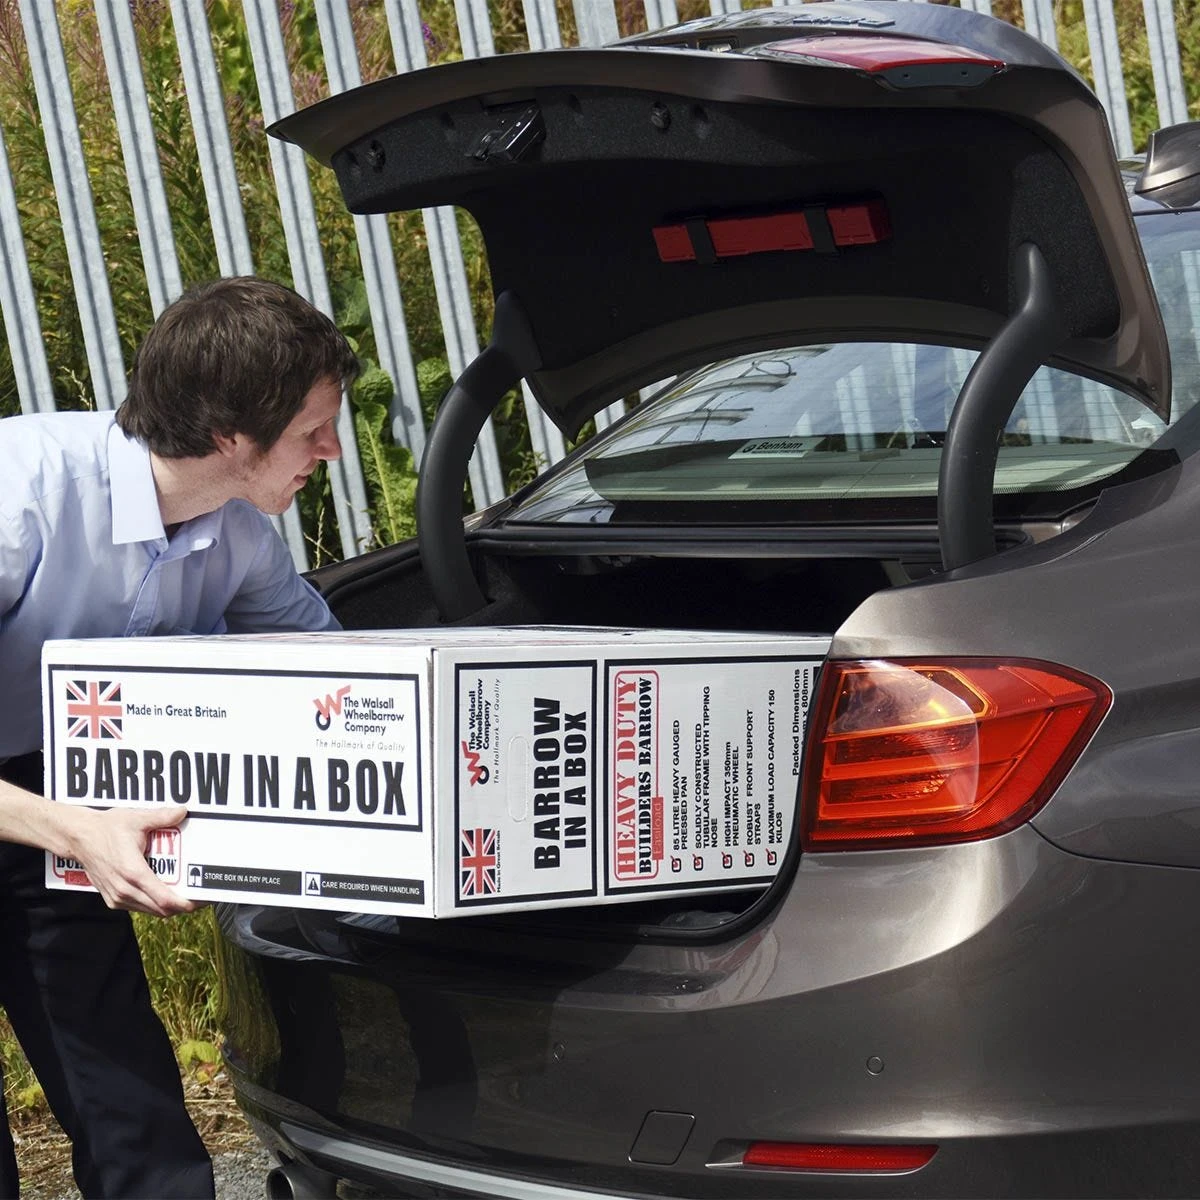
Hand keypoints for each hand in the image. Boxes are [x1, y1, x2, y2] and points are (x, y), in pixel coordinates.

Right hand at [59, 805, 197, 916]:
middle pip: (161, 909)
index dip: (186, 903)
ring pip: (151, 910)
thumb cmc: (105, 829)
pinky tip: (166, 891)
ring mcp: (117, 897)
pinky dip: (155, 903)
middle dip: (184, 906)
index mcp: (133, 872)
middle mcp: (124, 889)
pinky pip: (140, 907)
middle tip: (201, 897)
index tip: (201, 900)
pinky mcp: (113, 898)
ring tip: (187, 894)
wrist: (78, 837)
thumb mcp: (137, 818)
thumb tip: (182, 812)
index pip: (164, 899)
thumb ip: (162, 817)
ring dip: (170, 906)